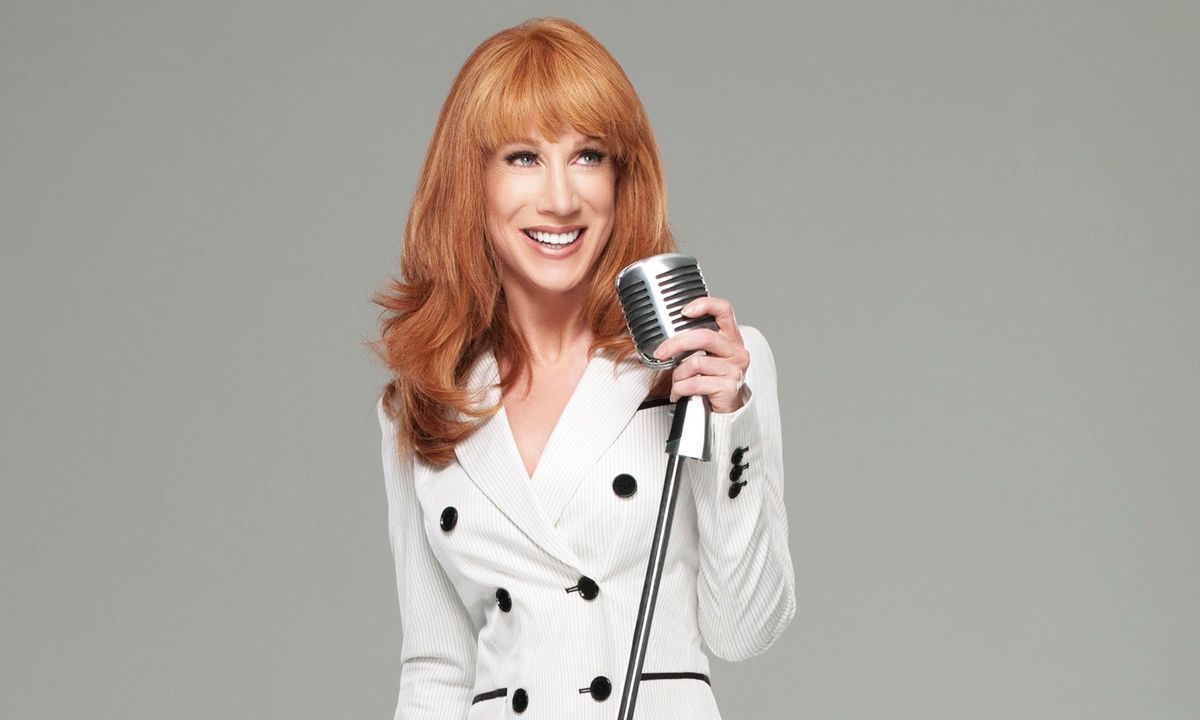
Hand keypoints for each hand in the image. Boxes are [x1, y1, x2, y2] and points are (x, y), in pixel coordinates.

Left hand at [652, 295, 749, 412]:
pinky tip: (679, 393)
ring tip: (677, 382)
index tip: (684, 311)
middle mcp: (736, 350)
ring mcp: (734, 369)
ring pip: (695, 363)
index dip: (704, 305)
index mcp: (731, 337)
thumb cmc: (712, 378)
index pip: (724, 309)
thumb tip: (665, 336)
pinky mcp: (729, 387)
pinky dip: (680, 389)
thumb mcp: (707, 355)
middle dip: (676, 344)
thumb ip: (694, 342)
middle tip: (661, 352)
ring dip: (678, 374)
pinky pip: (695, 383)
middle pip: (703, 336)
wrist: (727, 406)